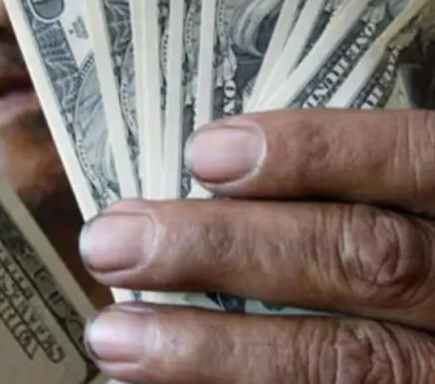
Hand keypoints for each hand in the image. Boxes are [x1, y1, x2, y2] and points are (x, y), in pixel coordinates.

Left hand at [80, 109, 434, 382]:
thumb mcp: (402, 205)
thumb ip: (345, 186)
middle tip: (111, 243)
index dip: (315, 153)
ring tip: (115, 338)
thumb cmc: (407, 243)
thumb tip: (206, 168)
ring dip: (214, 351)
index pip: (414, 160)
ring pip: (348, 364)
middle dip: (224, 248)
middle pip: (364, 261)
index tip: (203, 154)